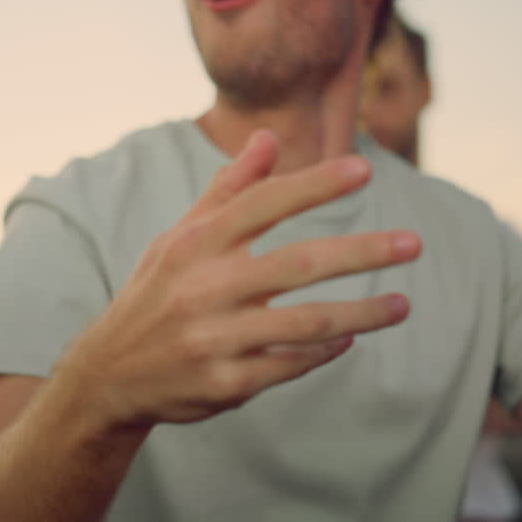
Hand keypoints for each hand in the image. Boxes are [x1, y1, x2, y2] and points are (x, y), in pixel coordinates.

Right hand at [55, 131, 420, 430]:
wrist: (108, 374)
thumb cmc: (155, 295)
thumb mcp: (178, 239)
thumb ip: (227, 190)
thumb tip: (268, 137)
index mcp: (194, 245)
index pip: (262, 204)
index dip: (314, 185)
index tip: (364, 170)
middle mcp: (204, 289)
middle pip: (298, 265)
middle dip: (361, 252)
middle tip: (413, 243)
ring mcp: (215, 339)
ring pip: (306, 324)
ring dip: (362, 314)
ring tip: (404, 305)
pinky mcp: (225, 384)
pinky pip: (290, 365)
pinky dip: (325, 351)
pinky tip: (350, 338)